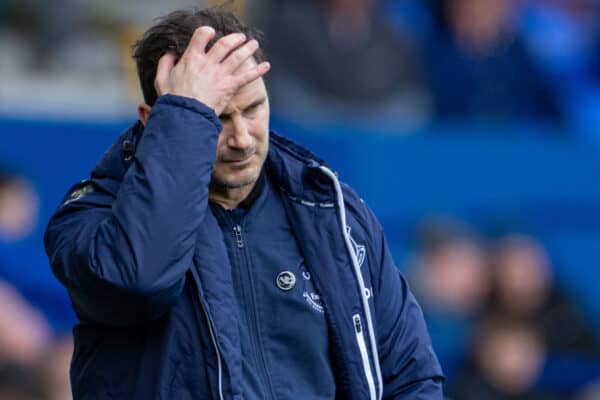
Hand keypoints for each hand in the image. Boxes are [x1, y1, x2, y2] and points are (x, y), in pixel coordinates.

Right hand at [154, 26, 269, 114]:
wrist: (185, 115)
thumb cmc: (173, 100)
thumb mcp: (161, 80)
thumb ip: (165, 64)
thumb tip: (170, 54)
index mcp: (191, 58)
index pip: (201, 36)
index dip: (207, 32)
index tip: (212, 33)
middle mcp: (208, 63)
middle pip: (224, 44)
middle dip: (234, 39)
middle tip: (240, 37)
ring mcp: (220, 74)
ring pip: (237, 56)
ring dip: (247, 48)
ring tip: (253, 43)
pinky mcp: (229, 87)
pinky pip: (246, 77)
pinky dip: (258, 70)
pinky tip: (267, 66)